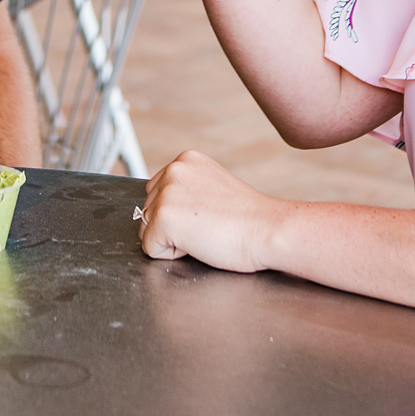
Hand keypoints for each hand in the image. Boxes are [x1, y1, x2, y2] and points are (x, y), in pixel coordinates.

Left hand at [137, 150, 285, 272]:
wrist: (267, 230)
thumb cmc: (248, 217)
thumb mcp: (213, 186)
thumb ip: (188, 188)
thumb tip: (172, 205)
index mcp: (186, 160)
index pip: (157, 193)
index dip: (179, 213)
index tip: (206, 215)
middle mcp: (173, 170)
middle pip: (147, 210)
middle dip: (171, 225)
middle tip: (207, 226)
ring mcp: (167, 193)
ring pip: (146, 229)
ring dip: (170, 239)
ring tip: (203, 233)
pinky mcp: (164, 218)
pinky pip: (150, 248)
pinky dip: (170, 255)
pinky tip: (198, 243)